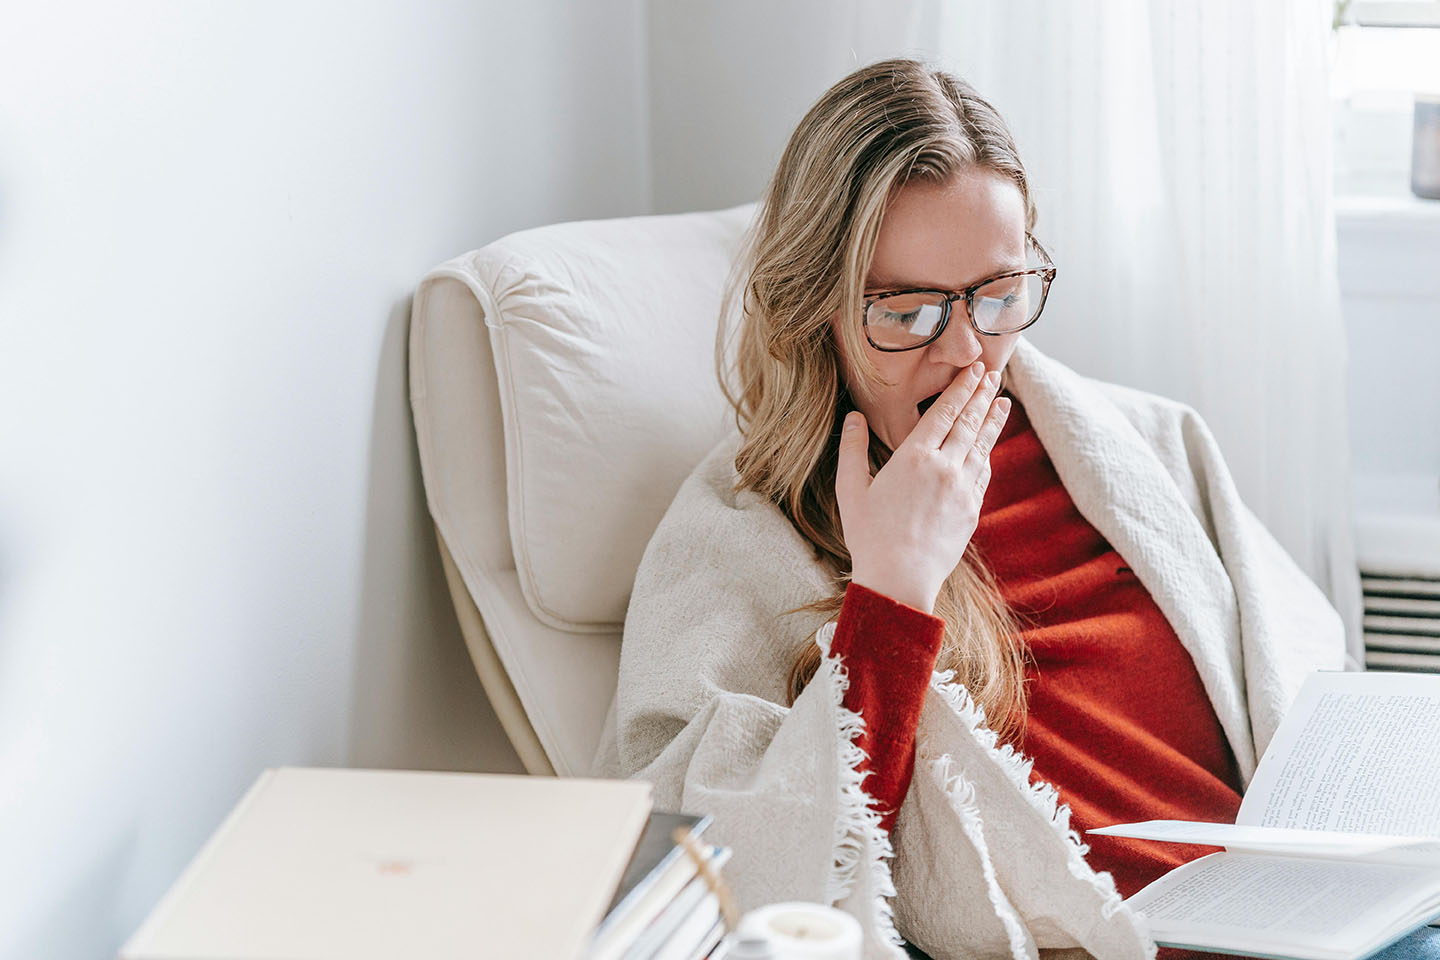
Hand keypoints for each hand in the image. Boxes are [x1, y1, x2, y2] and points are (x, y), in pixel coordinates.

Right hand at [835, 362, 1010, 613]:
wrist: (900, 578)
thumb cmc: (868, 536)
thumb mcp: (851, 490)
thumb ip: (852, 449)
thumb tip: (852, 416)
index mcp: (912, 457)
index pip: (943, 412)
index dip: (961, 388)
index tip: (975, 369)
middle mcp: (943, 467)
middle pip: (968, 423)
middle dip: (982, 395)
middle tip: (994, 374)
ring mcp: (962, 490)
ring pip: (982, 446)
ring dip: (992, 420)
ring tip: (1002, 401)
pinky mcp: (971, 511)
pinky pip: (983, 475)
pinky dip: (987, 455)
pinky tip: (988, 446)